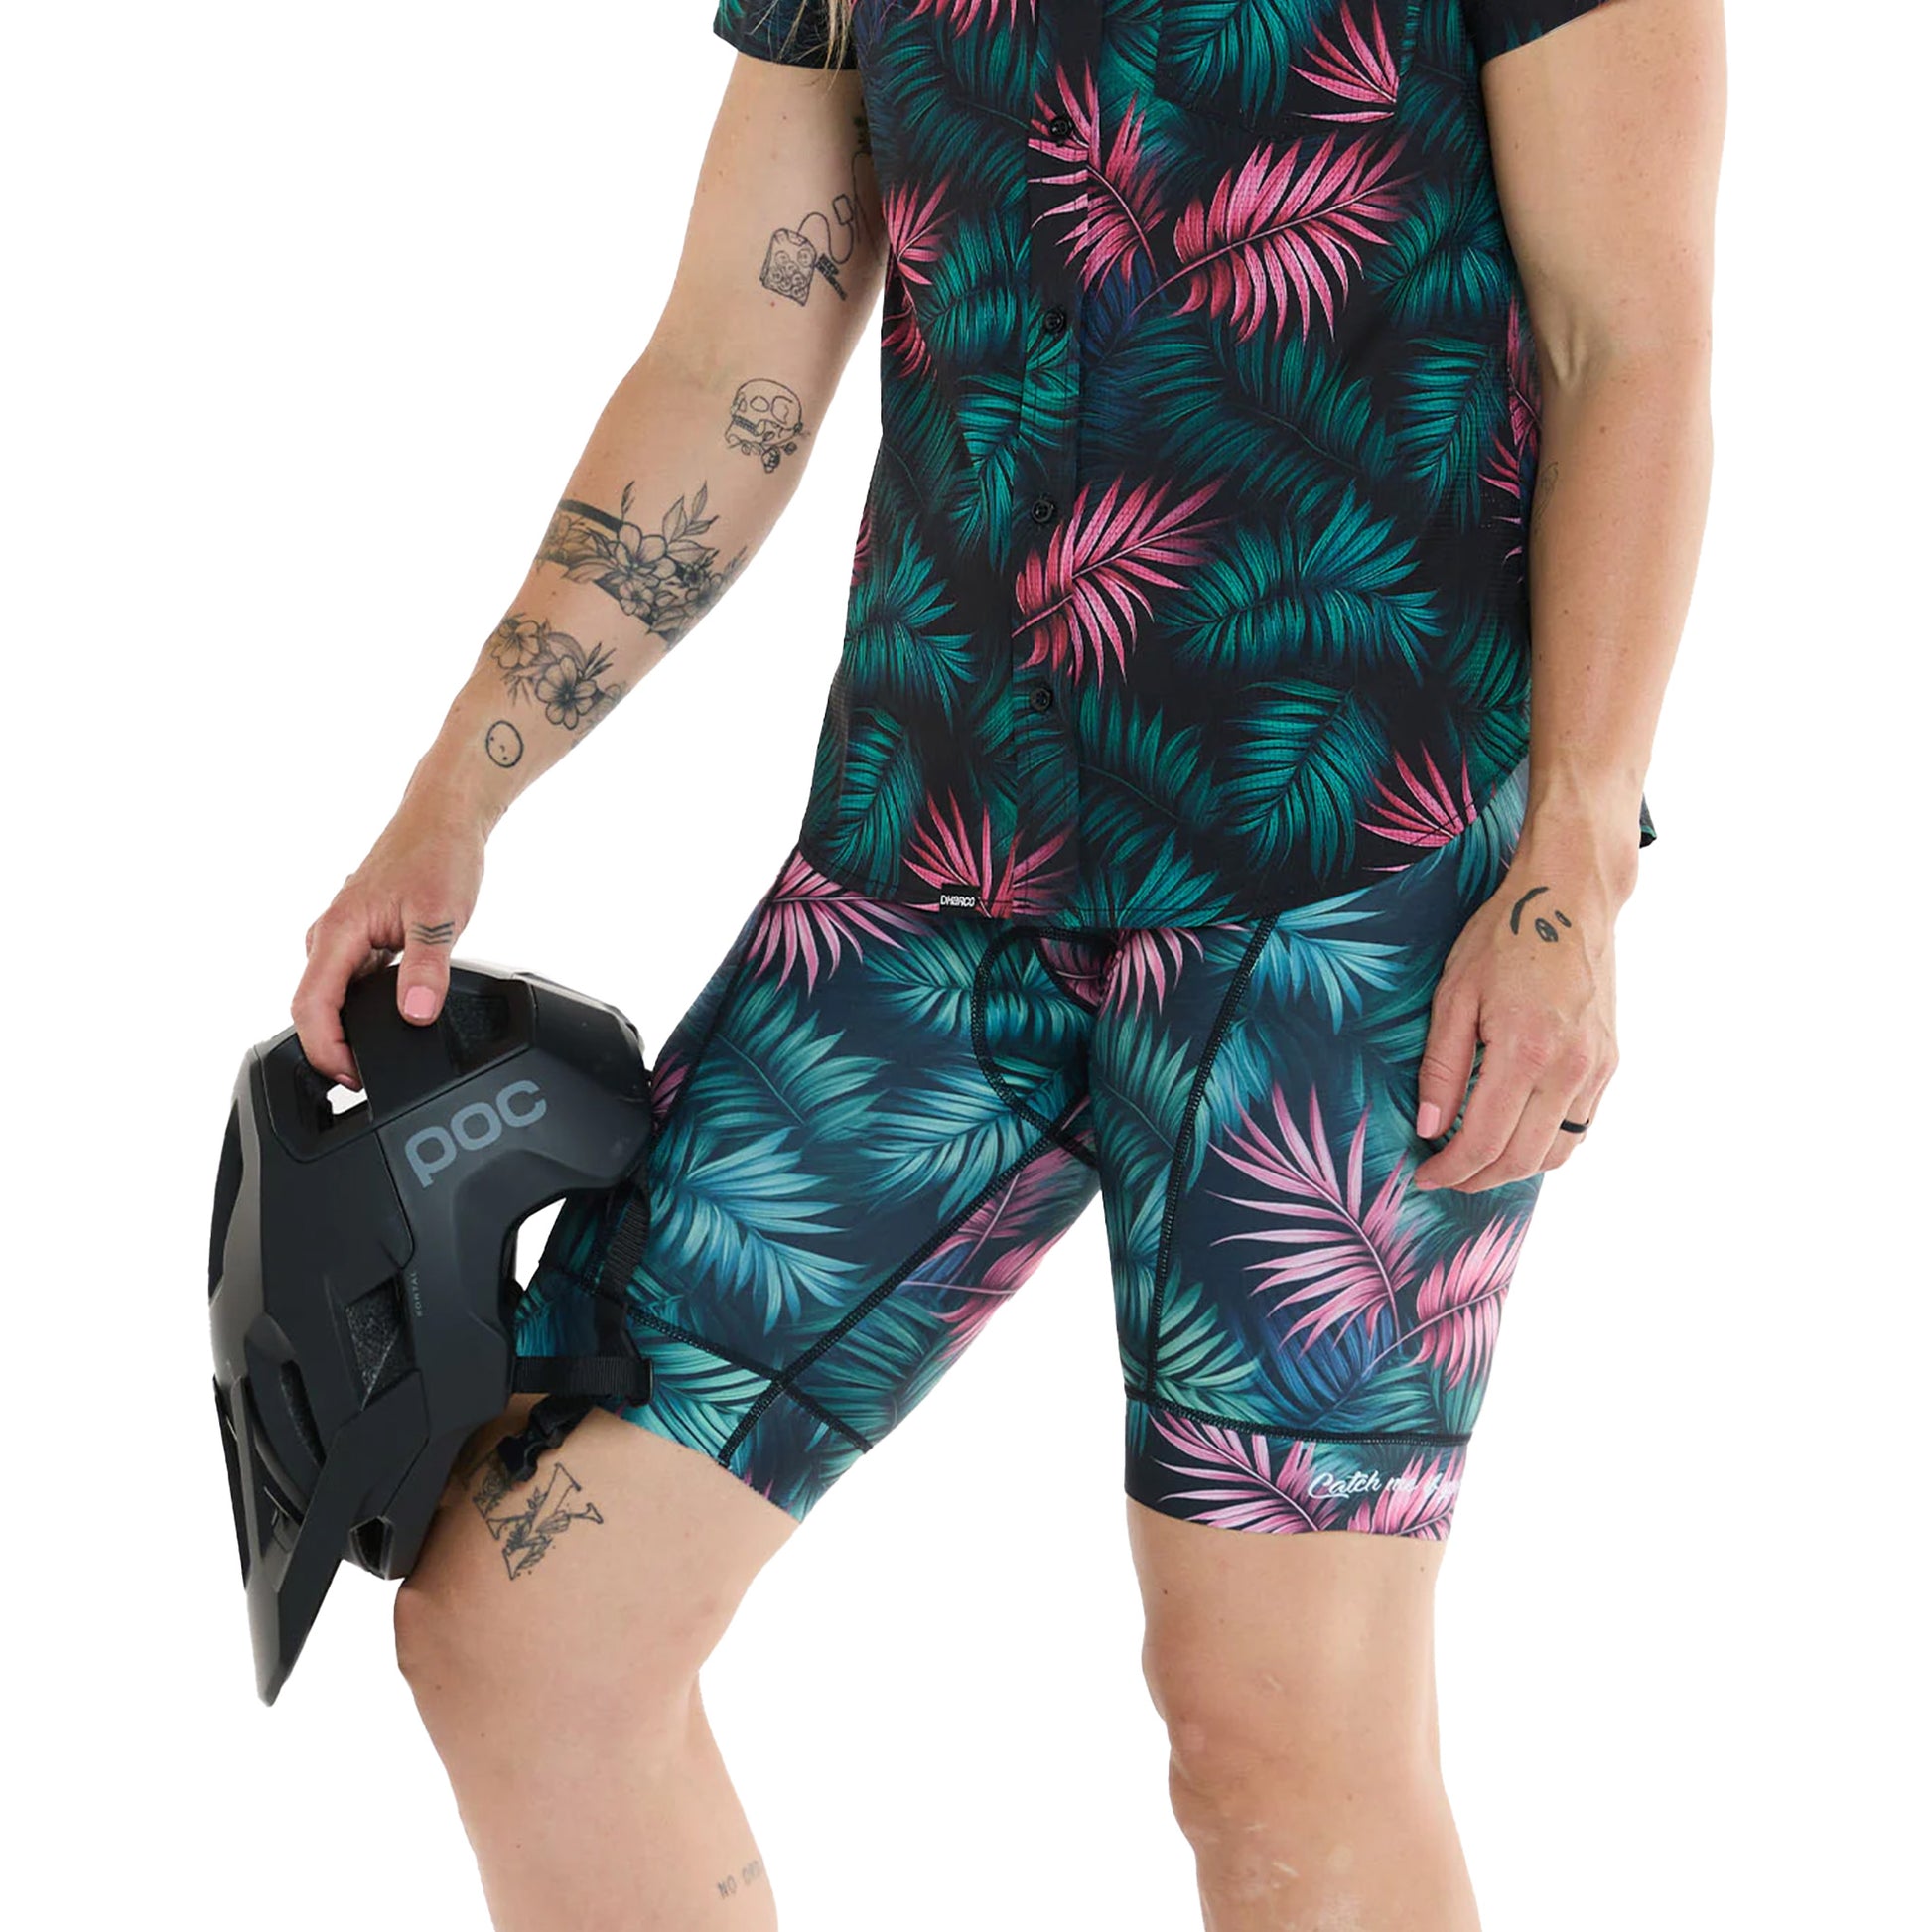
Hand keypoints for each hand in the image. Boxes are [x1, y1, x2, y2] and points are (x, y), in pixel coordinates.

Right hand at [289, 801, 487, 1089]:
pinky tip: (385, 1022)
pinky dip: (357, 1008)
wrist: (444, 819)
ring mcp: (343, 936)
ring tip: (376, 1058)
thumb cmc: (438, 855)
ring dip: (345, 1030)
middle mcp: (331, 935)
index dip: (324, 1050)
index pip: (310, 1006)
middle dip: (333, 1049)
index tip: (351, 1078)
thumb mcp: (441, 915)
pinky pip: (347, 981)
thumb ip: (426, 967)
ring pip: (329, 995)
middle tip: (367, 1080)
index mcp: (339, 931)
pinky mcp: (358, 936)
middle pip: (313, 1006)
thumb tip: (414, 1013)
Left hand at [1411, 844, 1622, 1192]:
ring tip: (1475, 1160)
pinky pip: (1580, 1125)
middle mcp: (1571, 1067)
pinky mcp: (1609, 1061)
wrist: (1570, 899)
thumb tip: (1431, 1128)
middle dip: (1479, 1179)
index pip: (1486, 1141)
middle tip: (1444, 1176)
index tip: (1424, 1177)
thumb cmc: (1504, 937)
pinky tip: (1514, 1132)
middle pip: (1524, 1159)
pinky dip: (1546, 1142)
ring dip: (1515, 1167)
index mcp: (1526, 1050)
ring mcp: (1597, 1067)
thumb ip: (1442, 1068)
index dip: (1451, 1170)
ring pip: (1559, 1151)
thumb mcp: (1454, 995)